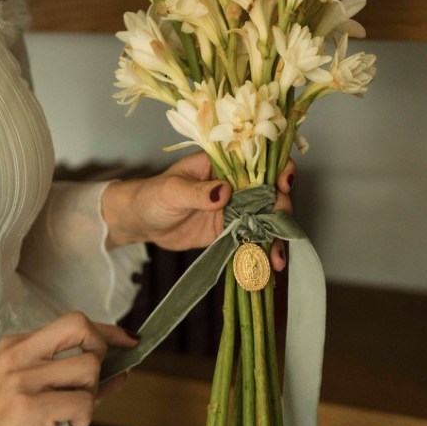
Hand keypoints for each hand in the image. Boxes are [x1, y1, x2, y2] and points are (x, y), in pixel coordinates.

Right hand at [0, 313, 135, 425]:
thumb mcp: (29, 392)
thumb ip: (71, 379)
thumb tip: (120, 372)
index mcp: (17, 346)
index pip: (73, 322)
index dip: (108, 331)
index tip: (129, 342)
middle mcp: (18, 355)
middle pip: (82, 328)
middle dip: (101, 352)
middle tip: (90, 383)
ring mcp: (22, 380)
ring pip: (89, 367)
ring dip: (91, 393)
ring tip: (72, 412)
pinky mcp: (28, 408)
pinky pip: (82, 401)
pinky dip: (85, 416)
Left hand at [101, 152, 295, 270]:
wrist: (142, 222)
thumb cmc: (153, 196)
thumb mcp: (172, 191)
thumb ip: (198, 192)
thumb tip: (223, 191)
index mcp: (224, 164)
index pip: (259, 160)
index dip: (278, 169)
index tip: (283, 184)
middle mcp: (236, 184)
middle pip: (271, 193)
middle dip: (281, 211)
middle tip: (278, 229)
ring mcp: (236, 209)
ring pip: (266, 219)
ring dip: (275, 237)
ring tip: (276, 259)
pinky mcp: (231, 231)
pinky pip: (252, 238)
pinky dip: (262, 251)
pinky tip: (268, 265)